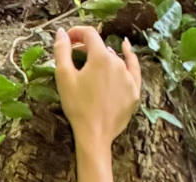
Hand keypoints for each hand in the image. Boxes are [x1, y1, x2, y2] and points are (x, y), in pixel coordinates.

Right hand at [53, 24, 140, 147]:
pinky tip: (125, 48)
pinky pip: (133, 69)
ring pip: (114, 59)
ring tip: (92, 65)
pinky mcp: (134, 92)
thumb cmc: (77, 107)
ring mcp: (128, 78)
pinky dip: (129, 57)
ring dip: (102, 58)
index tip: (68, 39)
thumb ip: (61, 50)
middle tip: (74, 57)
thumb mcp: (64, 77)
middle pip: (101, 48)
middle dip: (87, 49)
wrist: (95, 136)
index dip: (77, 33)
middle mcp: (118, 63)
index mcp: (101, 57)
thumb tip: (61, 32)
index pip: (89, 34)